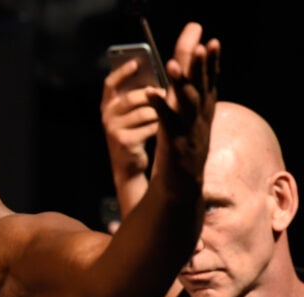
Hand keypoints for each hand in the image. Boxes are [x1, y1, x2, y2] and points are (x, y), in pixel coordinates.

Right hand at [102, 59, 159, 182]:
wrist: (129, 165)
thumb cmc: (136, 132)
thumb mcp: (133, 111)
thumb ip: (140, 92)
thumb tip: (157, 70)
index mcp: (109, 104)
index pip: (110, 83)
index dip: (122, 72)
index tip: (136, 63)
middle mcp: (107, 115)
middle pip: (132, 97)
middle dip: (153, 94)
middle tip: (168, 93)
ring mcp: (113, 129)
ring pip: (144, 112)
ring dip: (159, 112)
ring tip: (168, 114)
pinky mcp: (123, 141)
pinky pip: (149, 127)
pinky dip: (160, 127)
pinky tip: (165, 130)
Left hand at [148, 22, 219, 184]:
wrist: (181, 186)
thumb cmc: (181, 150)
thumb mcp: (188, 121)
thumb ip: (187, 99)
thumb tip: (188, 78)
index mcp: (203, 113)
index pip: (209, 83)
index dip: (212, 63)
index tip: (212, 42)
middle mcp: (199, 119)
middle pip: (201, 88)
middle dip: (201, 67)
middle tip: (201, 46)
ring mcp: (188, 131)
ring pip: (186, 103)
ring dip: (180, 82)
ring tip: (172, 64)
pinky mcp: (174, 144)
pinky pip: (166, 122)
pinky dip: (159, 106)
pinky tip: (151, 93)